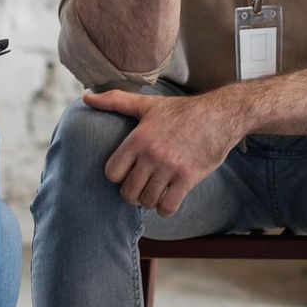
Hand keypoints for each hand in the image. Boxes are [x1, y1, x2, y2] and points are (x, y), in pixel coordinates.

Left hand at [83, 88, 244, 215]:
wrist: (220, 116)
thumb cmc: (181, 111)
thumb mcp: (147, 104)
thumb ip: (115, 101)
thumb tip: (86, 97)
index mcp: (138, 138)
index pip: (112, 173)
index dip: (118, 176)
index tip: (127, 172)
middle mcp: (152, 154)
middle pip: (128, 192)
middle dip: (132, 193)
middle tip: (140, 186)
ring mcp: (170, 168)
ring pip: (147, 201)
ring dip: (149, 200)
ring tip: (155, 191)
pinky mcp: (188, 179)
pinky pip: (168, 207)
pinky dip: (165, 208)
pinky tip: (169, 198)